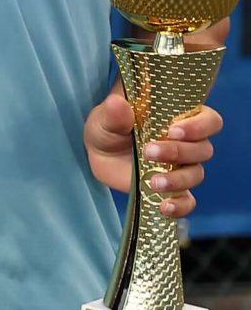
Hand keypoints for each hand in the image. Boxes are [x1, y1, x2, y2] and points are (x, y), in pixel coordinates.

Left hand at [87, 92, 219, 217]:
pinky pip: (187, 201)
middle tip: (149, 151)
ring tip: (153, 181)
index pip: (209, 121)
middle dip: (178, 151)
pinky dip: (180, 206)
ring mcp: (181, 168)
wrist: (100, 154)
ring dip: (178, 179)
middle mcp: (187, 144)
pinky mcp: (173, 190)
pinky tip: (165, 206)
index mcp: (180, 119)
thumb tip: (116, 103)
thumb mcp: (106, 118)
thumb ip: (114, 113)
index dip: (198, 126)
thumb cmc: (110, 127)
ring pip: (196, 174)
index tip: (173, 130)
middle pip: (203, 149)